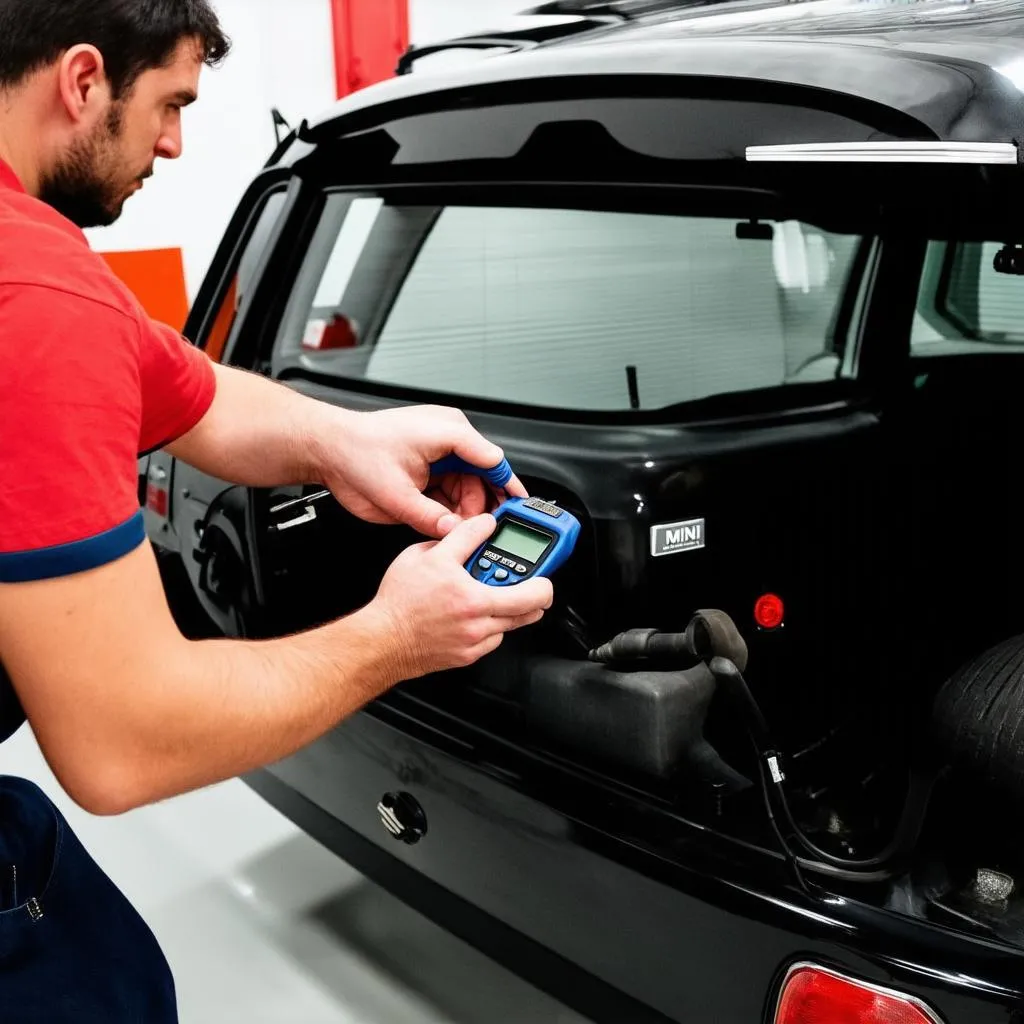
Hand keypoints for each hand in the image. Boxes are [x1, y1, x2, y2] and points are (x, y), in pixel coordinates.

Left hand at [319, 405, 526, 537]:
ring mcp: (439, 453)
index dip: (509, 489)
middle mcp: (448, 439)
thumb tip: (454, 533)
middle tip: (485, 533)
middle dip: (484, 507)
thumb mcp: (395, 494)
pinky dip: (451, 510)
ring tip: (464, 534)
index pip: (493, 462)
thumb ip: (429, 518)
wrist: (329, 450)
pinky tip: (450, 526)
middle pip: (483, 478)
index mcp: (449, 432)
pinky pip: (450, 491)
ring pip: (468, 488)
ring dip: (466, 511)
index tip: (520, 510)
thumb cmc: (356, 453)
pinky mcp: (429, 466)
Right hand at [369, 515, 553, 678]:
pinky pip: (493, 640)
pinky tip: (476, 613)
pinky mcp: (468, 656)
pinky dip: (492, 626)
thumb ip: (463, 535)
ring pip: (511, 626)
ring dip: (511, 610)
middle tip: (531, 584)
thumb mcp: (428, 554)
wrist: (382, 639)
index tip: (544, 574)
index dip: (544, 582)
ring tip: (496, 594)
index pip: (531, 592)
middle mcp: (479, 624)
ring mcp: (475, 643)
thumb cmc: (399, 601)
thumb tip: (484, 524)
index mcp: (474, 598)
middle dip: (536, 597)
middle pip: (530, 613)